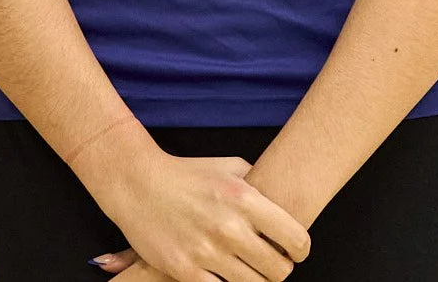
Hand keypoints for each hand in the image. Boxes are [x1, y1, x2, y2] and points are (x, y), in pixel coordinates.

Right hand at [80, 148, 308, 281]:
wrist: (137, 183)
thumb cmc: (187, 174)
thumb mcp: (230, 167)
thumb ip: (260, 184)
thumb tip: (286, 203)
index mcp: (244, 198)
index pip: (295, 238)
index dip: (300, 249)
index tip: (294, 251)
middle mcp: (229, 227)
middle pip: (278, 270)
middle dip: (280, 268)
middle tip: (270, 262)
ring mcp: (207, 252)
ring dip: (255, 279)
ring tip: (248, 268)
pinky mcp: (185, 270)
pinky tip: (224, 274)